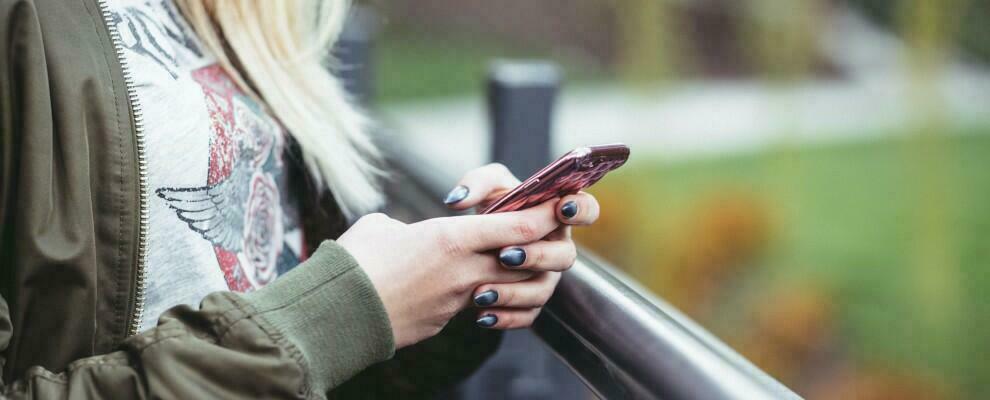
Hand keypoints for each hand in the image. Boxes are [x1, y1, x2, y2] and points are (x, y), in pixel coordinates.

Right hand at [337, 200, 560, 348]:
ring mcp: (456, 301)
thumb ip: (408, 226)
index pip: (518, 227)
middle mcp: (463, 271)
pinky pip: (476, 307)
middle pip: (524, 259)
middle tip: (538, 233)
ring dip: (512, 275)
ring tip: (500, 263)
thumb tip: (406, 234)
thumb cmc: (353, 262)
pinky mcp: (444, 322)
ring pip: (505, 286)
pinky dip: (480, 297)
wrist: (336, 315)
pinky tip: (466, 289)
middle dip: (538, 246)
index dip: (545, 215)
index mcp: (451, 238)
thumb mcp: (382, 227)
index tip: (559, 205)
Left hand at [443, 163, 600, 328]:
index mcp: (557, 214)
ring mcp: (546, 277)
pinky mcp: (531, 302)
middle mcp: (557, 247)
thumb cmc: (490, 207)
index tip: (560, 208)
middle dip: (537, 256)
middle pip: (565, 256)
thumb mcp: (485, 187)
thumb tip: (458, 200)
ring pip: (543, 290)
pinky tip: (481, 315)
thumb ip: (476, 183)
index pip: (586, 210)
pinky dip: (505, 317)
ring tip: (481, 292)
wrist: (473, 244)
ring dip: (514, 292)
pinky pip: (527, 315)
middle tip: (505, 255)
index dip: (580, 210)